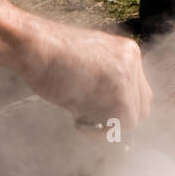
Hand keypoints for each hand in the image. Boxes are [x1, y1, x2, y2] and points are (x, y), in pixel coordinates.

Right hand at [0, 0, 152, 128]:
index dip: (119, 111)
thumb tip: (113, 117)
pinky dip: (101, 130)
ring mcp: (128, 71)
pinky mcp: (119, 86)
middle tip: (87, 118)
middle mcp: (132, 59)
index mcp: (126, 52)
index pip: (139, 93)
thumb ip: (105, 86)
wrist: (32, 45)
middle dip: (117, 119)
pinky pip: (122, 122)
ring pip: (133, 117)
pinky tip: (77, 119)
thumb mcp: (86, 68)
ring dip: (107, 125)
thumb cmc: (49, 58)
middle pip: (142, 107)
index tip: (96, 114)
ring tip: (79, 116)